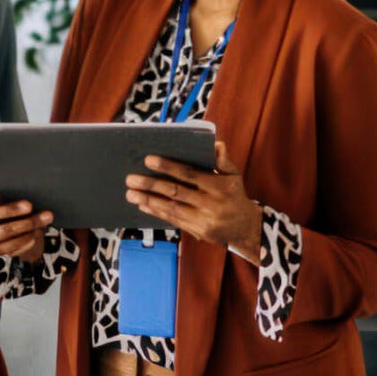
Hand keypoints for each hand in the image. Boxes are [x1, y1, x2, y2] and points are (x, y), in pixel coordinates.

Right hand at [0, 188, 51, 259]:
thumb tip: (18, 185)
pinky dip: (27, 238)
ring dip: (28, 224)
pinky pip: (12, 246)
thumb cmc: (2, 206)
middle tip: (29, 205)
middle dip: (11, 210)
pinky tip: (37, 230)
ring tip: (45, 217)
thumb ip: (3, 191)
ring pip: (5, 233)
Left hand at [124, 141, 262, 264]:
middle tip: (131, 179)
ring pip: (171, 209)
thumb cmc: (235, 195)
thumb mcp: (234, 176)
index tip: (148, 160)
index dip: (168, 167)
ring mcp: (204, 220)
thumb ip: (222, 160)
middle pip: (176, 192)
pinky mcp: (199, 231)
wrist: (246, 228)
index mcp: (219, 186)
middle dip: (151, 185)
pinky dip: (157, 213)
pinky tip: (143, 206)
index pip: (189, 174)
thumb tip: (216, 144)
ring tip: (130, 194)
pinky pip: (174, 220)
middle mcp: (211, 204)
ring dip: (148, 201)